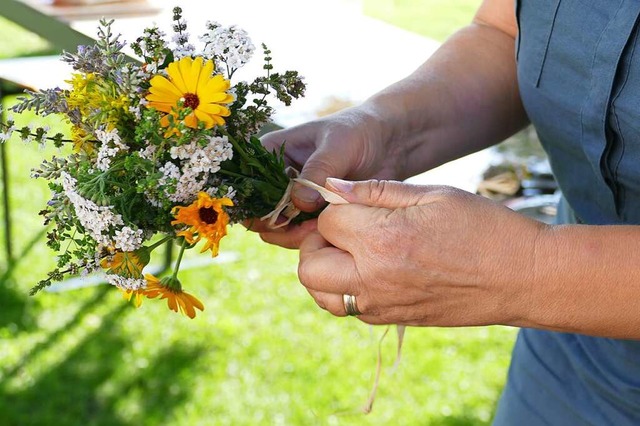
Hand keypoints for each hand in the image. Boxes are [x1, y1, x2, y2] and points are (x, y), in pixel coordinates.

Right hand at [251, 107, 400, 247]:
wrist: (389, 143)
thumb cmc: (358, 132)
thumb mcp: (337, 145)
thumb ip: (317, 172)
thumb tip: (298, 204)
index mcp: (270, 153)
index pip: (245, 180)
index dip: (250, 201)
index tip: (273, 212)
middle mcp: (276, 178)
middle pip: (257, 211)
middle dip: (274, 223)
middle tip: (300, 225)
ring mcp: (292, 199)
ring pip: (277, 228)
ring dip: (292, 235)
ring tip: (318, 228)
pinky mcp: (311, 216)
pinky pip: (299, 235)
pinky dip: (309, 238)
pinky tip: (327, 232)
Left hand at [298, 178, 546, 326]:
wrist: (524, 278)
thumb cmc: (484, 228)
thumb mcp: (432, 195)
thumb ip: (376, 191)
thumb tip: (333, 188)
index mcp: (381, 239)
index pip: (326, 221)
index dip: (336, 206)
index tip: (354, 203)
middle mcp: (373, 278)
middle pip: (308, 266)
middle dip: (314, 243)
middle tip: (340, 230)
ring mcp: (382, 305)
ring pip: (321, 295)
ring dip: (323, 271)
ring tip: (349, 252)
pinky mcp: (393, 320)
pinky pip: (348, 309)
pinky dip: (345, 290)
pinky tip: (369, 270)